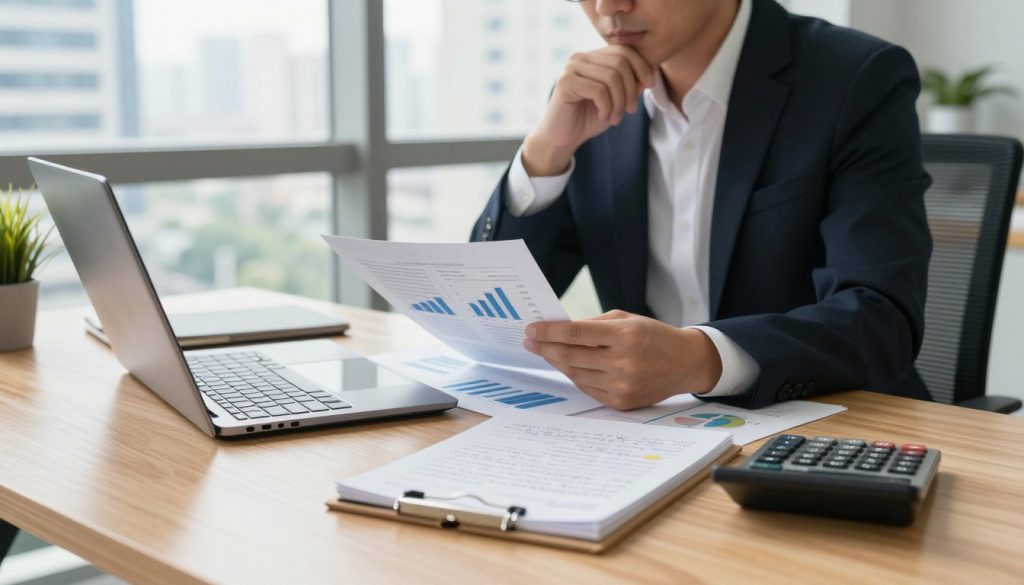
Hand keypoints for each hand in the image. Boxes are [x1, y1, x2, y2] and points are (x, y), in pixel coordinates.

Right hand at [522, 46, 656, 175]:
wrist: (562, 138)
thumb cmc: (588, 118)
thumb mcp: (617, 101)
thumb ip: (632, 85)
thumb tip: (653, 71)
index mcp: (592, 57)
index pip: (624, 50)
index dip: (641, 66)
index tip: (649, 86)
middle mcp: (580, 58)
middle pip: (620, 62)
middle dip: (631, 89)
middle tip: (630, 111)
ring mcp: (571, 69)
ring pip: (611, 77)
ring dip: (619, 102)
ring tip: (615, 118)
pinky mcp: (565, 83)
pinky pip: (599, 90)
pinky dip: (607, 107)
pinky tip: (603, 116)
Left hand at [523, 310, 722, 409]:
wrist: (685, 363)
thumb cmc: (653, 336)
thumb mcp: (626, 319)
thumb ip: (593, 324)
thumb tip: (557, 329)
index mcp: (625, 336)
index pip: (576, 333)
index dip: (549, 332)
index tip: (531, 329)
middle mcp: (623, 362)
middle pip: (570, 356)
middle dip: (545, 348)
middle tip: (529, 341)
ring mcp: (622, 385)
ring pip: (575, 374)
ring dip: (557, 362)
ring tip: (546, 352)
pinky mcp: (621, 402)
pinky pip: (587, 388)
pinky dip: (575, 376)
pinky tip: (568, 366)